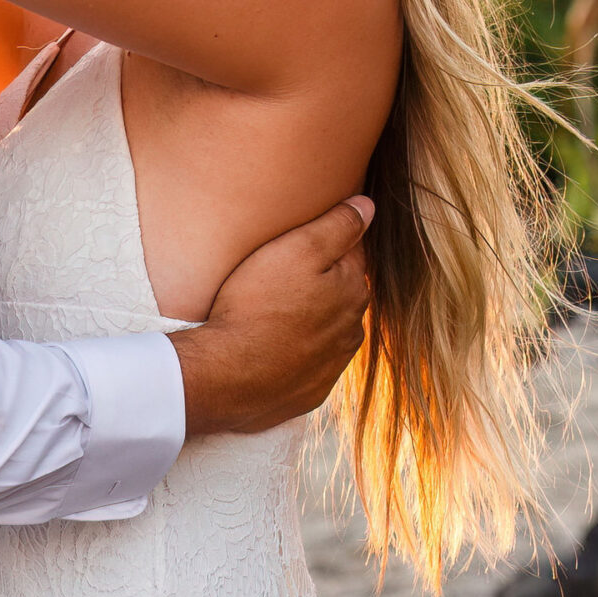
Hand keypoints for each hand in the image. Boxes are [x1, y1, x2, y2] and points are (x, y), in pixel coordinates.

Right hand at [171, 199, 371, 438]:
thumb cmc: (258, 305)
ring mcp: (333, 364)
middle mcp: (352, 329)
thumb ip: (338, 225)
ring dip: (309, 318)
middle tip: (279, 272)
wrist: (228, 376)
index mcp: (353, 290)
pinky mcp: (311, 390)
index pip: (351, 252)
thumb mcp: (297, 249)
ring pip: (327, 328)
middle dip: (320, 281)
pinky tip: (271, 345)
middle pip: (340, 292)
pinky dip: (296, 351)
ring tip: (271, 310)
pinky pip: (309, 363)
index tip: (299, 239)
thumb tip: (369, 206)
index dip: (326, 241)